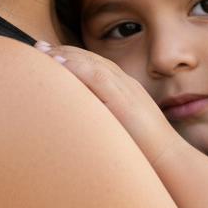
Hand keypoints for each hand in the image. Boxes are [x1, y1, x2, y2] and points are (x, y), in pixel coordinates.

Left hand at [35, 42, 180, 167]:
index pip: (95, 64)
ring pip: (92, 62)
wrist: (169, 160)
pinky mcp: (125, 101)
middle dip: (63, 50)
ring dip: (65, 55)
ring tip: (43, 53)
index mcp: (125, 89)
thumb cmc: (145, 151)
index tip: (49, 53)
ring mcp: (126, 90)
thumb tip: (80, 122)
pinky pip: (98, 77)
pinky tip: (59, 64)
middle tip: (38, 47)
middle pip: (91, 58)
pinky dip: (77, 68)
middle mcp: (126, 84)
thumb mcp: (121, 128)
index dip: (72, 56)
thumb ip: (105, 118)